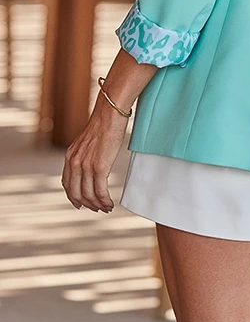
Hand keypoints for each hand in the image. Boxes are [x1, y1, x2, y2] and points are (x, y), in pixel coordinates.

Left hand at [61, 94, 128, 212]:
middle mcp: (75, 163)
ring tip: (106, 207)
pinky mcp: (100, 167)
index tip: (82, 203)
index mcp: (70, 156)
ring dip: (98, 205)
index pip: (67, 184)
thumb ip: (85, 153)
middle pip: (76, 193)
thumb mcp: (87, 140)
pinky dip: (105, 201)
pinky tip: (110, 203)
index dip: (74, 197)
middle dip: (87, 204)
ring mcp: (86, 166)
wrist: (110, 113)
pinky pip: (100, 191)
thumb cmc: (104, 123)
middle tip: (97, 209)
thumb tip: (92, 162)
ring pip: (89, 195)